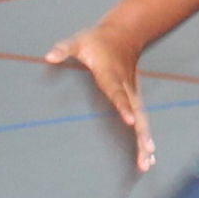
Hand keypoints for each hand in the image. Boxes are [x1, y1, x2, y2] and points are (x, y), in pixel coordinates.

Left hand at [45, 25, 153, 170]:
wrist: (124, 34)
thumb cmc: (97, 40)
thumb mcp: (78, 41)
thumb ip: (64, 49)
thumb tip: (49, 57)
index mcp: (111, 74)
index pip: (118, 93)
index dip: (124, 107)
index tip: (130, 122)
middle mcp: (126, 87)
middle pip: (137, 113)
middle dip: (141, 133)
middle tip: (146, 152)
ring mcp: (133, 93)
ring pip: (142, 120)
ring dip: (145, 141)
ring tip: (147, 163)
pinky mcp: (135, 99)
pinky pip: (142, 119)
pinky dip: (145, 137)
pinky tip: (149, 155)